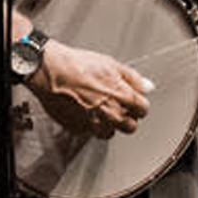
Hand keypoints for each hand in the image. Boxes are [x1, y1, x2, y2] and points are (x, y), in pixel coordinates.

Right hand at [25, 40, 152, 139]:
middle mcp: (111, 114)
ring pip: (110, 133)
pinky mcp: (78, 128)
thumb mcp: (110, 64)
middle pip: (131, 126)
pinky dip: (90, 124)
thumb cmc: (76, 65)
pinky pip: (90, 132)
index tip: (132, 100)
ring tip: (99, 109)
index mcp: (122, 97)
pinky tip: (84, 110)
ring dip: (108, 124)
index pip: (143, 109)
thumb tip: (147, 86)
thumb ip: (133, 78)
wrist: (49, 71)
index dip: (138, 103)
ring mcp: (94, 124)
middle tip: (117, 106)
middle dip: (127, 117)